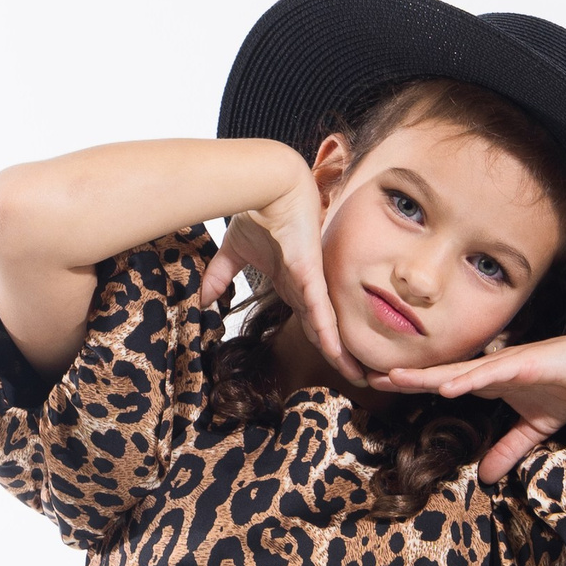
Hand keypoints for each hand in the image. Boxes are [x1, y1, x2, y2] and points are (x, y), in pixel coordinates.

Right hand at [196, 160, 366, 384]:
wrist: (265, 184)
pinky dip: (331, 336)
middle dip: (345, 357)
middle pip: (329, 331)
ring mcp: (311, 283)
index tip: (338, 365)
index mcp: (293, 285)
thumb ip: (220, 278)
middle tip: (362, 380)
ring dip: (345, 355)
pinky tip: (342, 357)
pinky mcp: (310, 275)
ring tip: (363, 378)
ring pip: (331, 328)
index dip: (326, 345)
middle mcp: (307, 288)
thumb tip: (202, 302)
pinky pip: (322, 312)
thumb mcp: (232, 252)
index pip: (314, 322)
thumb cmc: (256, 211)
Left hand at [381, 335, 565, 485]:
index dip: (416, 384)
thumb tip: (487, 478)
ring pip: (458, 370)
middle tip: (370, 375)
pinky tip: (446, 385)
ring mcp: (505, 364)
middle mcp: (490, 369)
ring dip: (427, 375)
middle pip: (440, 373)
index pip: (444, 382)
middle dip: (408, 376)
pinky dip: (468, 379)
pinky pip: (491, 373)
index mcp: (489, 381)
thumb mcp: (533, 429)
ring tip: (396, 378)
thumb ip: (508, 450)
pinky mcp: (523, 364)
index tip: (384, 384)